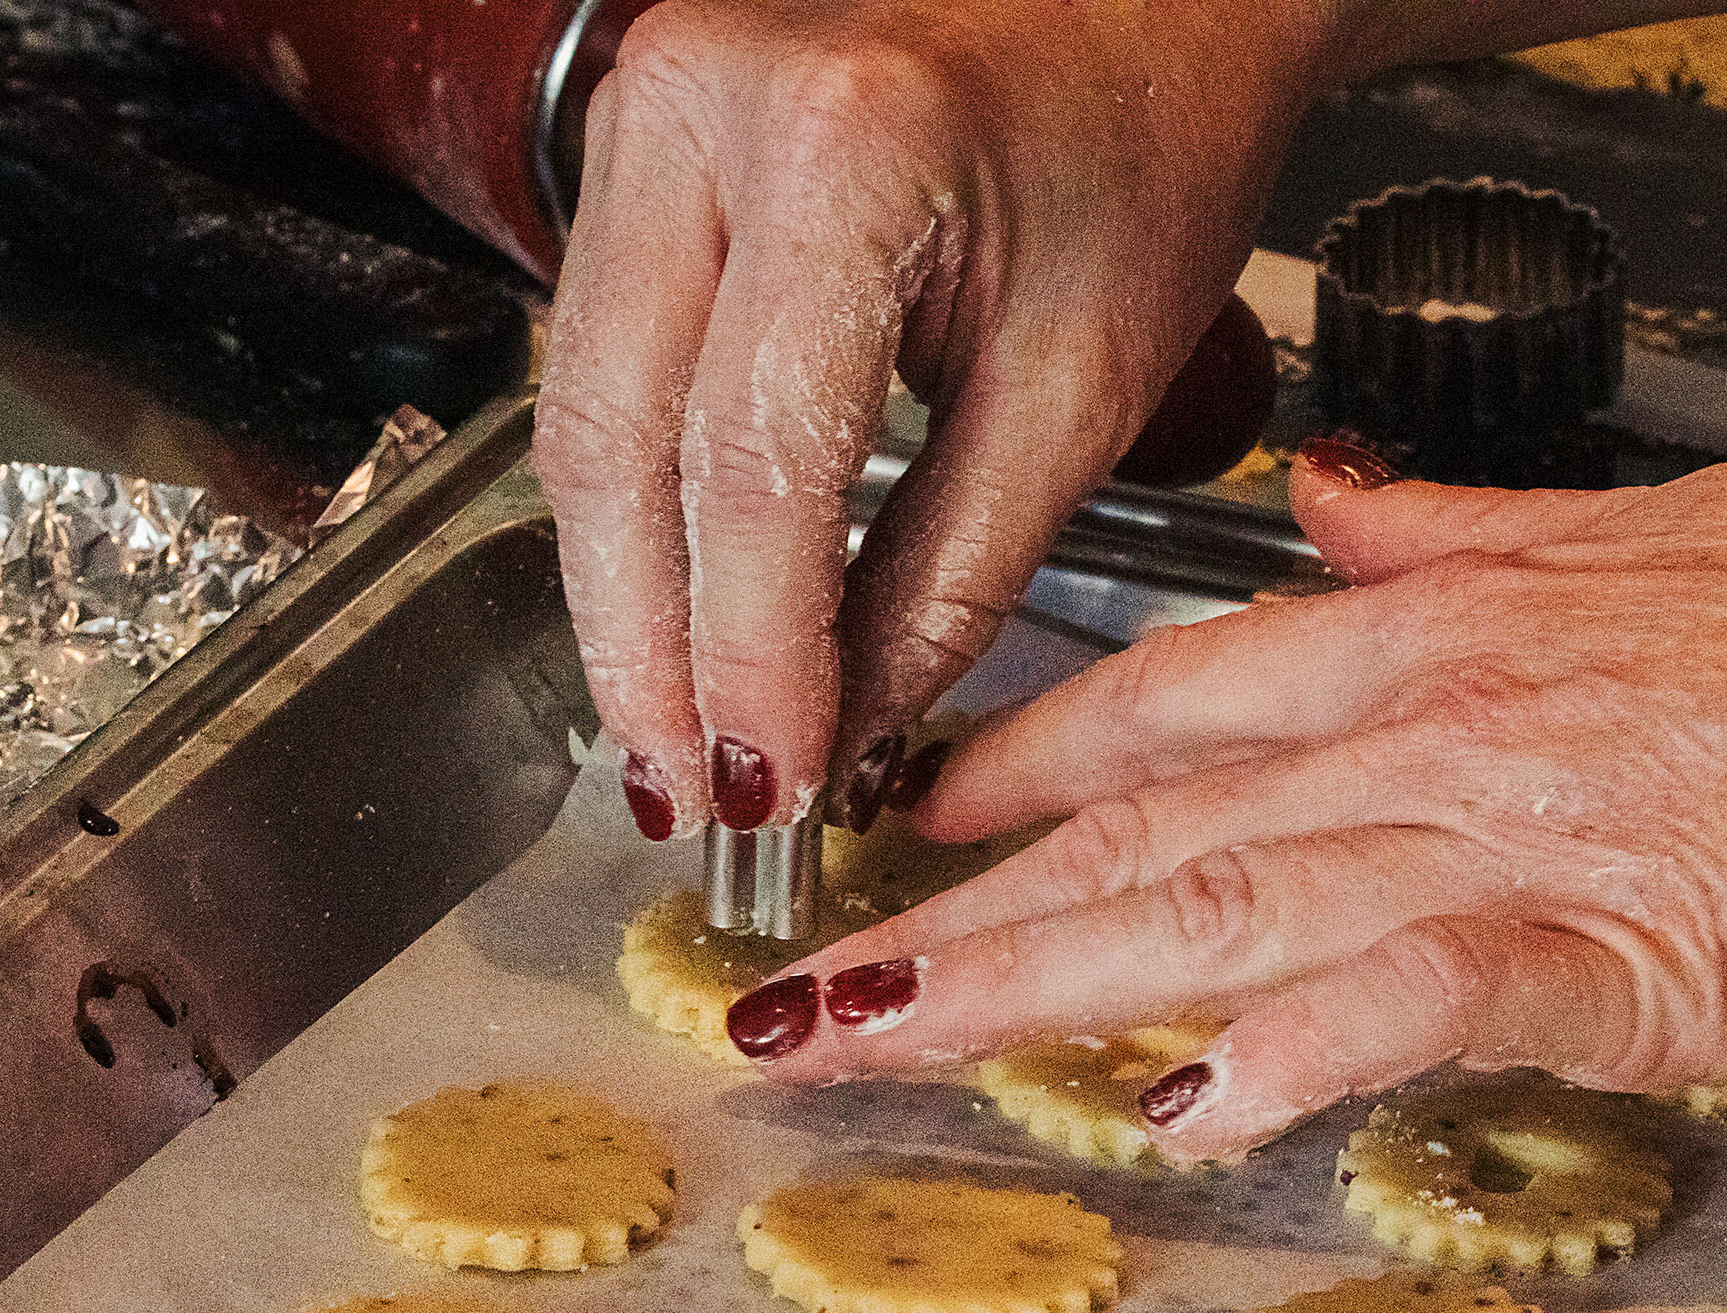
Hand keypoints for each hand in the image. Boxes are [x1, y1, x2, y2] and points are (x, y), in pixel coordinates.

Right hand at [533, 0, 1346, 840]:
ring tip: (673, 735)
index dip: (753, 653)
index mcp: (846, 141)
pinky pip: (603, 365)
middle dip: (648, 650)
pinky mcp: (636, 152)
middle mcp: (706, 106)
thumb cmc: (1145, 135)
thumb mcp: (1083, 381)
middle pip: (619, 444)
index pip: (756, 464)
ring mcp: (647, 114)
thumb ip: (952, 573)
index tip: (774, 781)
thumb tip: (845, 730)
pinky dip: (638, 510)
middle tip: (685, 791)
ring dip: (622, 598)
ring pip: (582, 415)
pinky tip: (672, 614)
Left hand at [726, 454, 1726, 1160]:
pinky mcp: (1613, 948)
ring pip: (1206, 908)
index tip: (897, 818)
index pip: (1159, 706)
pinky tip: (1186, 1109)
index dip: (1004, 769)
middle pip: (1126, 829)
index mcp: (1433, 642)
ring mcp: (1504, 837)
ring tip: (868, 1040)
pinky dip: (1295, 1046)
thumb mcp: (1646, 539)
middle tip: (787, 989)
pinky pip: (1416, 995)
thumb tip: (1336, 503)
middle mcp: (1427, 732)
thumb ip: (1463, 536)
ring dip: (1021, 982)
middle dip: (938, 915)